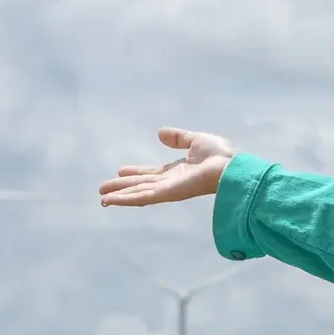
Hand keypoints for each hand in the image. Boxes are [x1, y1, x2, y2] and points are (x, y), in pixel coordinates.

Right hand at [99, 128, 236, 206]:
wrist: (231, 166)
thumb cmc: (220, 155)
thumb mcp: (195, 140)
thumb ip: (178, 138)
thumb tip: (160, 133)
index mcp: (178, 171)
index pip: (152, 174)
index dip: (136, 173)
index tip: (120, 171)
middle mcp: (171, 182)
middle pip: (141, 185)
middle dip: (122, 187)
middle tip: (103, 189)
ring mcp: (168, 190)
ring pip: (139, 193)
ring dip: (120, 196)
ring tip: (102, 198)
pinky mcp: (168, 194)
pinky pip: (142, 197)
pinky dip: (126, 199)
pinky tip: (111, 201)